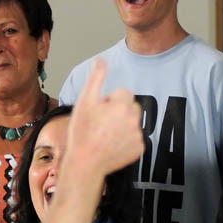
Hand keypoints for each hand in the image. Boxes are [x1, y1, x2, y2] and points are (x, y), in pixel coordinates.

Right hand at [67, 58, 142, 175]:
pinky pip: (135, 138)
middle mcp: (135, 119)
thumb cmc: (82, 132)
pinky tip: (111, 145)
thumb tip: (100, 60)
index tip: (97, 112)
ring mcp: (138, 135)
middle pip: (130, 106)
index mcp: (123, 104)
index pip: (122, 93)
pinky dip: (126, 140)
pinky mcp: (140, 149)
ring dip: (122, 125)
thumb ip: (96, 78)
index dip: (108, 101)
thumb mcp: (85, 101)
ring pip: (132, 122)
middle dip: (118, 111)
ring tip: (104, 135)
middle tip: (100, 124)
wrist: (85, 163)